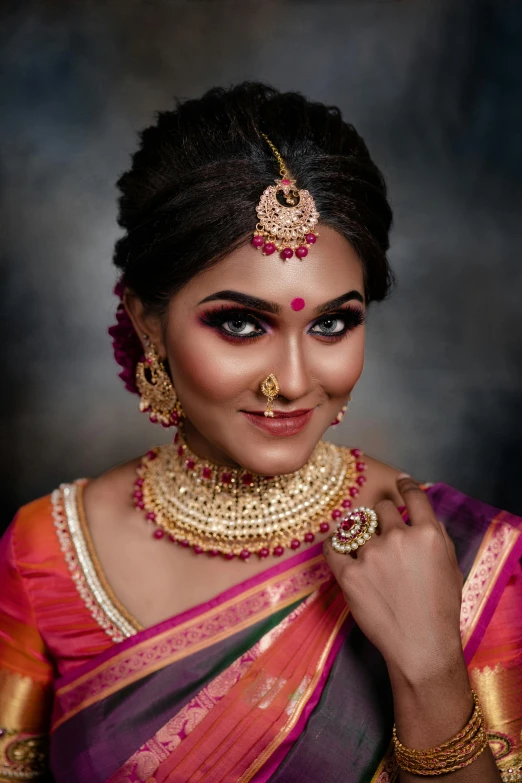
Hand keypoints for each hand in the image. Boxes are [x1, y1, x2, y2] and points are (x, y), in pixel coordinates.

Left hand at [324, 476, 463, 680]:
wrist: (420, 645)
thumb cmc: (439, 610)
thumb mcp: (449, 565)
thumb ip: (434, 535)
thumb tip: (418, 514)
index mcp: (427, 533)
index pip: (414, 495)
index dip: (405, 486)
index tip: (400, 483)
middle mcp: (398, 537)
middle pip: (381, 509)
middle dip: (382, 520)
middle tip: (384, 538)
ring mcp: (371, 555)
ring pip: (356, 527)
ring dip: (360, 536)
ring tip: (365, 554)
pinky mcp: (348, 574)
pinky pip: (332, 548)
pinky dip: (333, 547)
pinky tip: (337, 550)